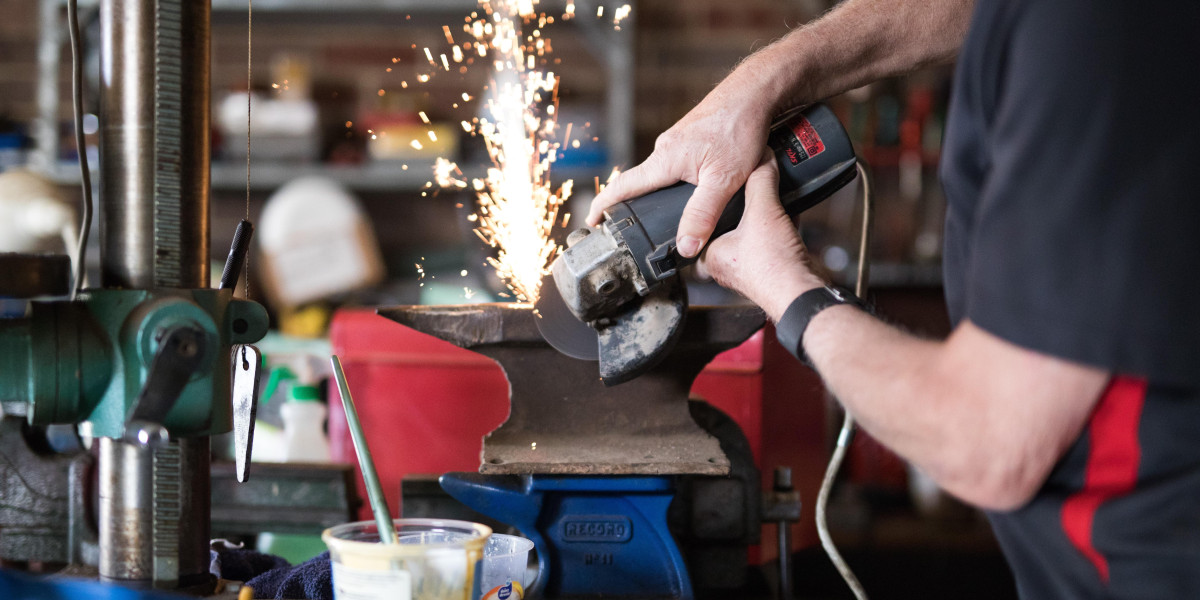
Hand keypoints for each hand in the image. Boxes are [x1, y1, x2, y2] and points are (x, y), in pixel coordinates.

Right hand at [586, 68, 775, 258]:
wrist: (754, 92)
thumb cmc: (740, 128)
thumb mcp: (724, 179)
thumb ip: (704, 214)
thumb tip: (686, 246)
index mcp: (664, 160)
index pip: (623, 186)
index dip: (603, 206)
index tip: (591, 221)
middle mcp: (664, 149)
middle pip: (640, 182)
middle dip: (632, 205)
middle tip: (629, 229)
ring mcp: (677, 141)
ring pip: (660, 173)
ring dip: (658, 192)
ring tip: (663, 215)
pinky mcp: (690, 137)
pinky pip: (675, 163)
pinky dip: (675, 179)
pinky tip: (693, 189)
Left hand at [695, 152, 825, 320]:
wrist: (802, 292)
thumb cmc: (773, 267)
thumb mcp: (762, 212)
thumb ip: (760, 181)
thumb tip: (762, 160)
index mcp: (709, 255)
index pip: (706, 217)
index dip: (718, 196)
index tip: (729, 180)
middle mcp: (725, 263)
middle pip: (732, 220)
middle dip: (748, 204)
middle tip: (755, 186)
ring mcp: (748, 266)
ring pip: (753, 229)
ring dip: (767, 214)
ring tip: (774, 199)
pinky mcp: (770, 266)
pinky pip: (771, 238)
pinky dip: (781, 225)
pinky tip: (789, 214)